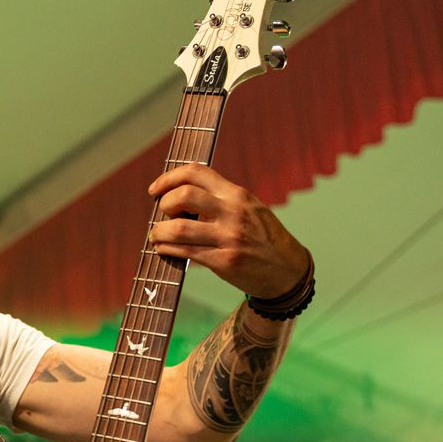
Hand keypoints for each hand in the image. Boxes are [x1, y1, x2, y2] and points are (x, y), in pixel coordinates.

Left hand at [148, 164, 309, 298]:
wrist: (288, 269)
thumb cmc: (263, 237)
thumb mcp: (248, 207)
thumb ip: (220, 199)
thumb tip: (177, 198)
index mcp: (237, 194)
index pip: (196, 172)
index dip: (169, 178)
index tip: (155, 189)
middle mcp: (233, 212)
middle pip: (184, 196)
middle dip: (164, 205)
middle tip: (162, 214)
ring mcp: (229, 237)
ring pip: (178, 228)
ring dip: (158, 232)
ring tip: (156, 235)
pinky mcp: (225, 261)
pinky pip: (185, 252)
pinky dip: (167, 250)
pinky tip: (164, 249)